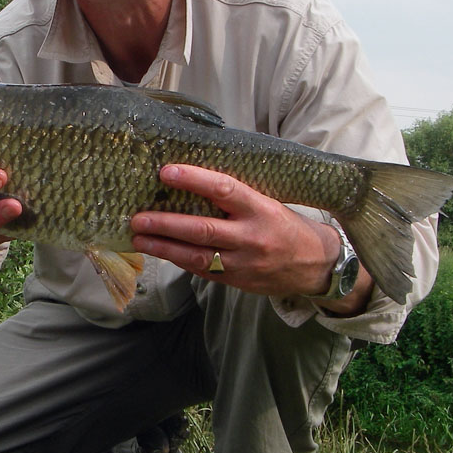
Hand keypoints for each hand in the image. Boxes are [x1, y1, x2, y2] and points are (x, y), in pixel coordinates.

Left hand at [129, 164, 365, 306]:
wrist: (315, 264)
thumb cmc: (285, 224)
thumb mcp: (268, 202)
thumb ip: (236, 196)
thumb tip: (193, 177)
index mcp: (261, 209)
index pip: (224, 189)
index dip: (194, 179)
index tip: (166, 172)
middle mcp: (251, 237)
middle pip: (203, 230)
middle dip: (166, 224)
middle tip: (138, 218)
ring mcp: (243, 262)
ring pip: (197, 256)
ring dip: (164, 247)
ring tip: (138, 238)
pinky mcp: (236, 280)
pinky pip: (202, 270)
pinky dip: (178, 260)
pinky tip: (159, 251)